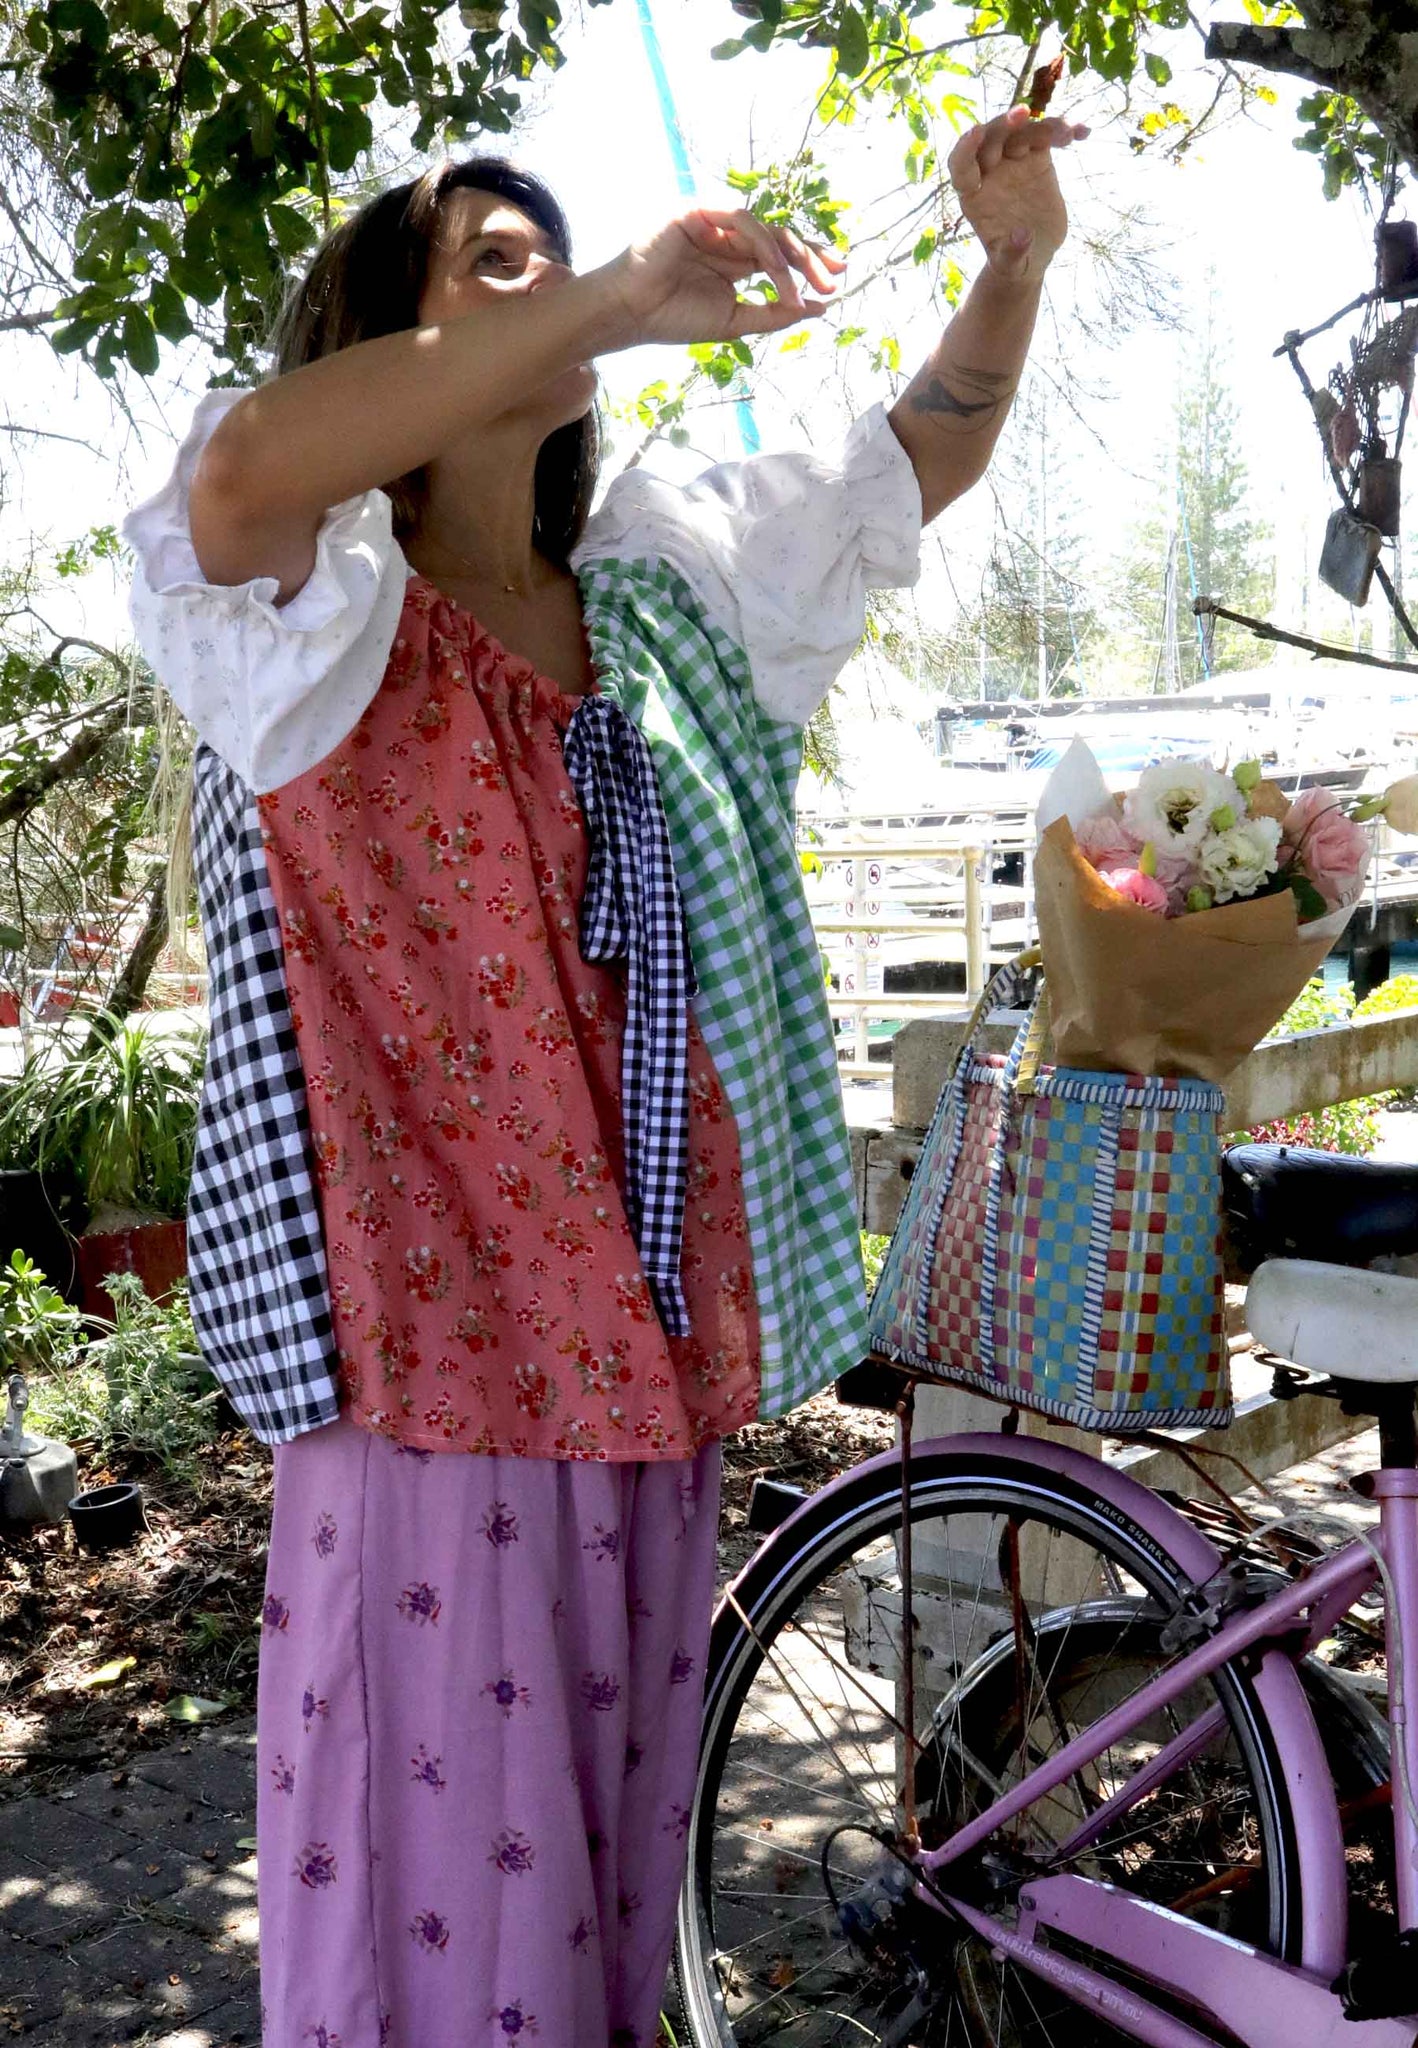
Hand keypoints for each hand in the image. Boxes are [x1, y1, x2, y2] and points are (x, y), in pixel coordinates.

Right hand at [599, 208, 844, 347]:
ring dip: (789, 256)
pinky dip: (763, 242)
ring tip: (801, 284)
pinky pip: (741, 219)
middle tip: (831, 279)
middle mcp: (729, 241)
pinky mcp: (698, 213)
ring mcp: (714, 224)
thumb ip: (775, 313)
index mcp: (736, 264)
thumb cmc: (675, 319)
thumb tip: (820, 308)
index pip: (781, 257)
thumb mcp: (735, 322)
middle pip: (781, 239)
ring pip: (765, 229)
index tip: (835, 282)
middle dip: (810, 258)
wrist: (633, 313)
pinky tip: (775, 268)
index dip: (810, 265)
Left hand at [949, 107, 1088, 286]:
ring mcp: (1014, 160)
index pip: (962, 165)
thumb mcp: (1011, 264)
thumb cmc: (1013, 260)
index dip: (966, 148)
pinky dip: (1064, 131)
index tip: (975, 132)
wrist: (1034, 252)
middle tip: (1024, 115)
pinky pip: (1048, 135)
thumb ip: (1012, 253)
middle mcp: (990, 170)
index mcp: (973, 194)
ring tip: (1065, 133)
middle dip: (1005, 125)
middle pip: (993, 138)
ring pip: (1023, 132)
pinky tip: (1082, 132)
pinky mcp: (1037, 156)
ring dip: (1042, 126)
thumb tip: (1022, 236)